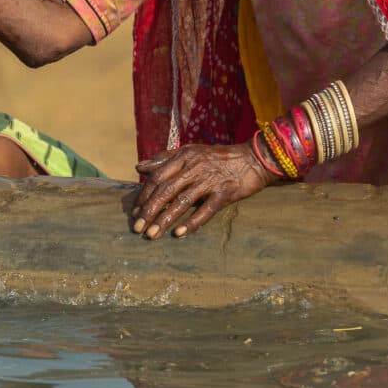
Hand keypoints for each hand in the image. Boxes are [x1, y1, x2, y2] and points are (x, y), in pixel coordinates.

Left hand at [132, 140, 279, 239]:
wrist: (253, 159)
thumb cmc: (217, 157)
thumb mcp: (190, 152)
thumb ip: (164, 159)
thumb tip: (139, 167)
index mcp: (183, 157)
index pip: (157, 177)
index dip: (144, 194)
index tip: (135, 210)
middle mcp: (194, 169)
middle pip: (166, 191)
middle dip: (149, 210)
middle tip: (137, 227)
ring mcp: (209, 181)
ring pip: (182, 202)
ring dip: (165, 220)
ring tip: (152, 235)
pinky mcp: (224, 194)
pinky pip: (205, 211)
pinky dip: (192, 222)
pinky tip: (179, 233)